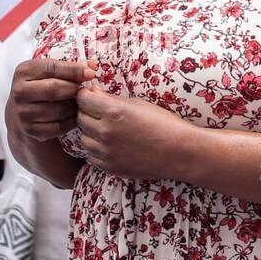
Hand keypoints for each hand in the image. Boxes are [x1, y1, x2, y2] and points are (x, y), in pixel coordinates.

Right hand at [7, 59, 94, 141]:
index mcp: (23, 71)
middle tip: (84, 91)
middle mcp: (19, 91)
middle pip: (53, 89)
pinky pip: (58, 126)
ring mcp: (23, 112)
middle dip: (73, 89)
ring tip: (80, 103)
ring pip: (58, 110)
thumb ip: (70, 67)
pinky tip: (74, 115)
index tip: (90, 73)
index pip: (51, 67)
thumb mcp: (49, 72)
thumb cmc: (41, 86)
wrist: (22, 112)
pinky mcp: (30, 130)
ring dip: (74, 107)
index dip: (73, 70)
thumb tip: (92, 66)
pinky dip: (71, 121)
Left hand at [75, 87, 191, 180]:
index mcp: (113, 112)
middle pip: (81, 118)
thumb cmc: (162, 123)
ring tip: (106, 129)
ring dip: (90, 132)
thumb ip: (111, 99)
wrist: (179, 152)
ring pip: (83, 139)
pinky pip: (91, 156)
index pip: (83, 100)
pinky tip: (110, 144)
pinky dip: (96, 149)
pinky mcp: (109, 167)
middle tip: (99, 111)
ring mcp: (106, 152)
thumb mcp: (138, 104)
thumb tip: (91, 92)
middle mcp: (106, 132)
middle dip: (88, 112)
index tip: (92, 96)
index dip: (86, 96)